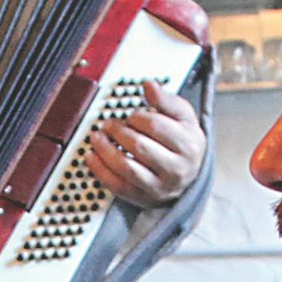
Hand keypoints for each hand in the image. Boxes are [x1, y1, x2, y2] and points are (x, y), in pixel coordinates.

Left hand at [86, 82, 204, 207]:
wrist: (189, 175)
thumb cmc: (182, 141)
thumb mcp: (183, 117)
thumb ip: (165, 99)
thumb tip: (148, 84)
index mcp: (188, 144)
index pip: (156, 126)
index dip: (137, 117)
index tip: (131, 115)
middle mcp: (177, 168)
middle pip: (139, 146)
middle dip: (118, 131)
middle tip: (109, 124)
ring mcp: (160, 186)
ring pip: (126, 167)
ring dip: (105, 149)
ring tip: (97, 137)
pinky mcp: (144, 198)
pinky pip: (117, 185)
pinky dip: (100, 170)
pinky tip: (91, 157)